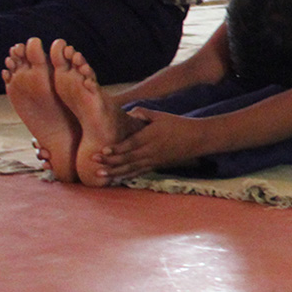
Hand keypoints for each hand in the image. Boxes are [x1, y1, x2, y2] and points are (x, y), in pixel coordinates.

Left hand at [93, 109, 208, 180]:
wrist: (198, 138)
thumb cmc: (179, 124)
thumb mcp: (161, 115)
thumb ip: (143, 113)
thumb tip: (128, 112)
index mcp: (151, 136)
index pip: (131, 144)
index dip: (116, 148)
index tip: (103, 150)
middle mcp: (151, 150)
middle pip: (127, 158)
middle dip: (109, 160)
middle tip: (93, 160)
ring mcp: (154, 160)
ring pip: (131, 168)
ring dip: (114, 171)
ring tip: (99, 174)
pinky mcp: (156, 165)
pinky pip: (139, 172)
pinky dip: (126, 176)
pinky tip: (115, 179)